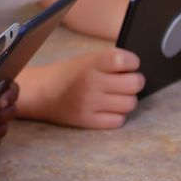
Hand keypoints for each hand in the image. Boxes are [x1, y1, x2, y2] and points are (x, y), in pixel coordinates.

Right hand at [28, 49, 144, 129]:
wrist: (41, 92)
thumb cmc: (68, 74)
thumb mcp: (87, 60)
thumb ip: (111, 62)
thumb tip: (139, 71)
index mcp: (91, 64)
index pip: (126, 60)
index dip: (133, 62)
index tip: (129, 64)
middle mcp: (91, 83)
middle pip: (134, 84)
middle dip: (134, 82)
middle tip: (126, 82)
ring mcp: (90, 104)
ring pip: (130, 103)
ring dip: (126, 99)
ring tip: (115, 96)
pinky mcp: (88, 121)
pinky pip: (118, 120)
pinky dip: (117, 114)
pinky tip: (108, 108)